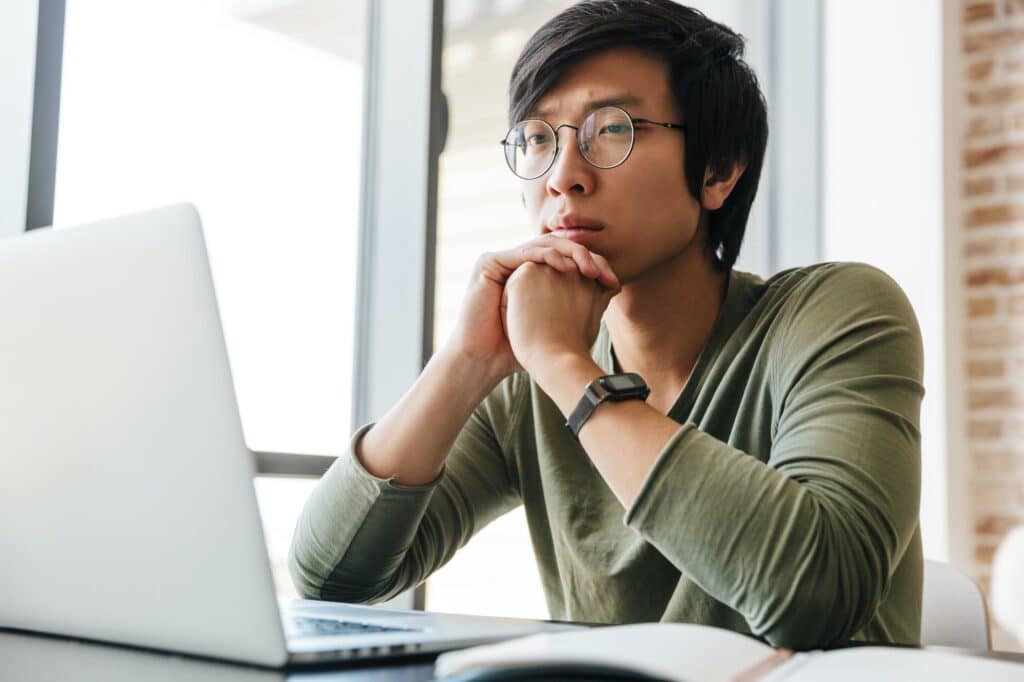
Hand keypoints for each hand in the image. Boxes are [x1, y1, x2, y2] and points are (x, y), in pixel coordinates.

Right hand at [443, 235, 618, 383]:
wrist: (489, 359)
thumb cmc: (521, 348)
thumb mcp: (557, 320)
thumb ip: (578, 301)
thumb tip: (612, 289)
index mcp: (531, 273)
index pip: (566, 258)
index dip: (591, 265)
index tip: (613, 284)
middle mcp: (517, 263)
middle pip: (558, 247)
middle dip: (585, 257)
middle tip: (604, 274)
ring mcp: (502, 261)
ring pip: (544, 245)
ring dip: (571, 253)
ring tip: (590, 269)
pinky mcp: (489, 262)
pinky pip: (525, 252)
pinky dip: (549, 257)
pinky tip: (567, 268)